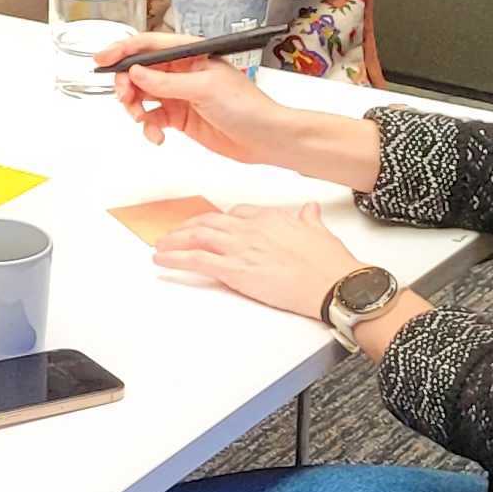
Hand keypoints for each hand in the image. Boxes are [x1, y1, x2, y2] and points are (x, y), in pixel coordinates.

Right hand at [112, 51, 302, 167]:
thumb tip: (136, 73)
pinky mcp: (178, 118)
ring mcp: (178, 95)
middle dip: (126, 85)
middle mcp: (181, 71)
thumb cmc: (247, 106)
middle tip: (125, 100)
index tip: (102, 59)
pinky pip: (151, 119)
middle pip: (139, 71)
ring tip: (142, 121)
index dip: (123, 49)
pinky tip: (157, 136)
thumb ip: (167, 82)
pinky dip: (148, 128)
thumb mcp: (205, 89)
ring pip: (141, 96)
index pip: (150, 45)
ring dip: (135, 109)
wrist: (265, 138)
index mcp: (190, 54)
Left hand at [152, 201, 359, 319]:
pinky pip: (196, 260)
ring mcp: (240, 248)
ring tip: (161, 246)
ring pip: (196, 237)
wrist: (332, 282)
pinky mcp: (234, 270)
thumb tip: (309, 210)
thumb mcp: (319, 231)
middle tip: (174, 234)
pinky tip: (162, 260)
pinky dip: (175, 258)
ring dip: (174, 241)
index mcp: (269, 217)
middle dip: (187, 227)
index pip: (234, 213)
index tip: (207, 224)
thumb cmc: (328, 262)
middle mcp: (250, 228)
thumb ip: (308, 218)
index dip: (216, 219)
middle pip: (209, 222)